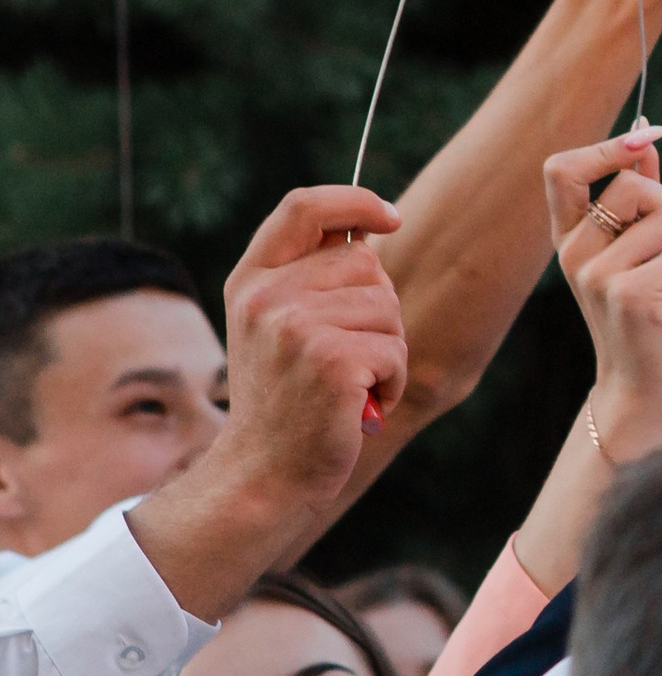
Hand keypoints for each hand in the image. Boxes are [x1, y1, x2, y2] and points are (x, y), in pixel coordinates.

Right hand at [215, 186, 410, 518]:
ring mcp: (296, 328)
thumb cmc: (286, 397)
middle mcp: (267, 298)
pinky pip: (396, 350)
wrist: (263, 474)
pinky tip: (359, 406)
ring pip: (387, 307)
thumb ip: (310, 276)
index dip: (354, 201)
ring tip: (349, 383)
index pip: (303, 207)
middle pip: (366, 262)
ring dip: (387, 349)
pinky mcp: (331, 360)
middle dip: (377, 307)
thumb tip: (372, 227)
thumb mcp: (276, 326)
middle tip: (346, 355)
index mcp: (251, 281)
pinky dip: (392, 380)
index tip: (392, 218)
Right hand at [545, 134, 661, 459]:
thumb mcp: (635, 249)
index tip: (641, 143)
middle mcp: (574, 255)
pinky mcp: (630, 296)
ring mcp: (598, 277)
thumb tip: (644, 138)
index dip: (604, 147)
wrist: (640, 383)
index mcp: (569, 238)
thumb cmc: (645, 309)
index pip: (560, 169)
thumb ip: (638, 196)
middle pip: (633, 185)